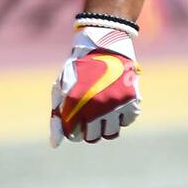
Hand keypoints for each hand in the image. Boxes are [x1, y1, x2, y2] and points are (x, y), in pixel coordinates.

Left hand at [50, 24, 140, 146]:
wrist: (104, 43)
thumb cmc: (78, 69)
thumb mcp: (62, 89)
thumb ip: (57, 117)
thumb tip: (55, 145)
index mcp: (75, 104)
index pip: (73, 134)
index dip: (73, 129)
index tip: (75, 119)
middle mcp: (95, 107)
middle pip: (93, 137)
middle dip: (89, 130)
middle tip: (90, 116)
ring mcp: (115, 104)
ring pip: (111, 133)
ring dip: (106, 126)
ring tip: (103, 112)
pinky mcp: (131, 100)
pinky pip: (127, 121)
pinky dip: (122, 116)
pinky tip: (116, 103)